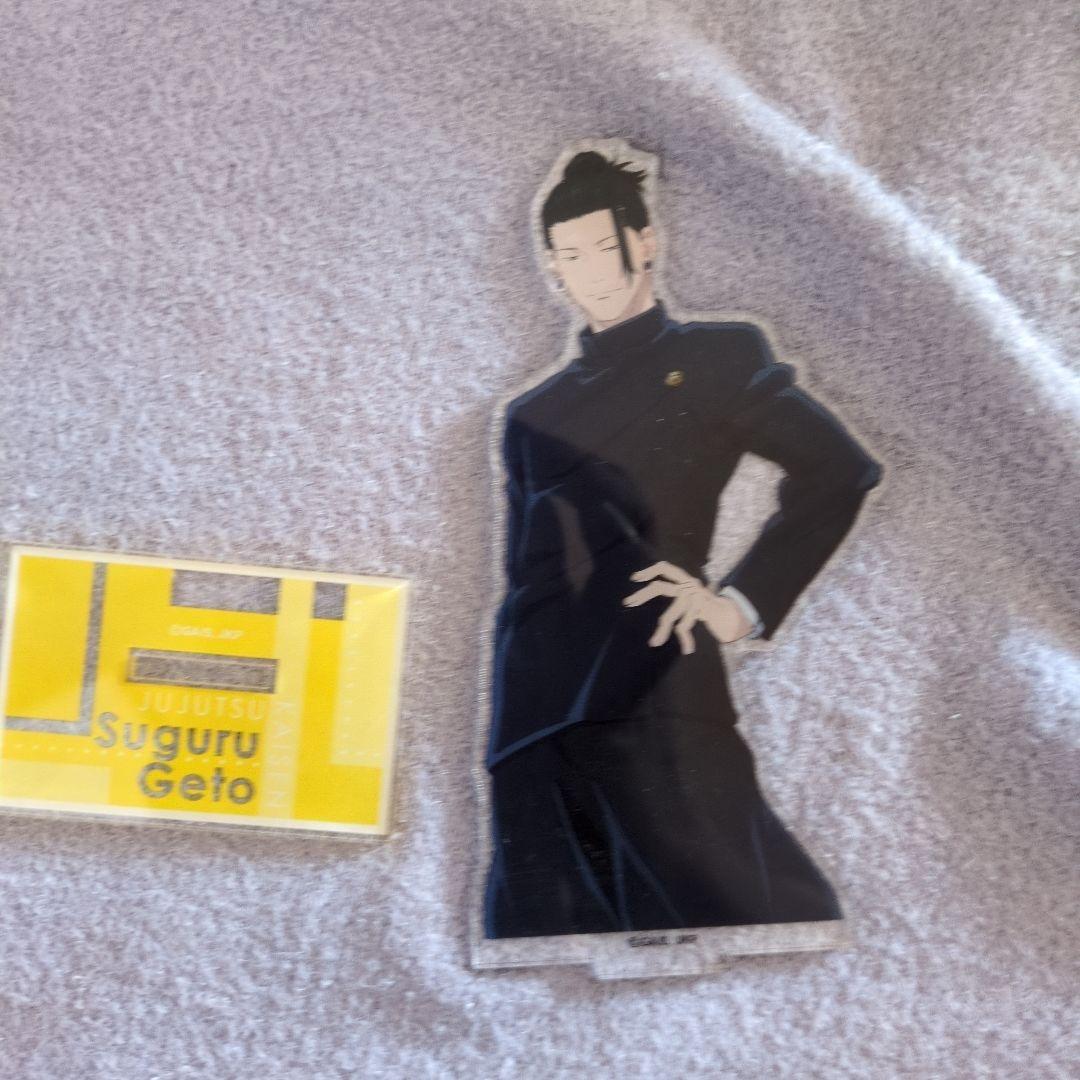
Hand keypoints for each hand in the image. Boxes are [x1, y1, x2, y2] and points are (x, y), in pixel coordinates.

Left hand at [621, 560, 753, 653]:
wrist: (726, 611)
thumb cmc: (700, 601)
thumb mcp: (689, 592)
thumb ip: (673, 589)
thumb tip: (642, 588)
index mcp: (684, 579)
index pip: (665, 568)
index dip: (650, 571)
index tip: (635, 578)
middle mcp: (688, 586)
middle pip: (660, 588)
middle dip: (643, 595)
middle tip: (627, 602)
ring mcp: (694, 598)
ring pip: (670, 616)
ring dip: (662, 631)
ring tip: (654, 643)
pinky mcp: (700, 610)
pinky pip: (686, 627)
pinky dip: (686, 639)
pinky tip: (687, 649)